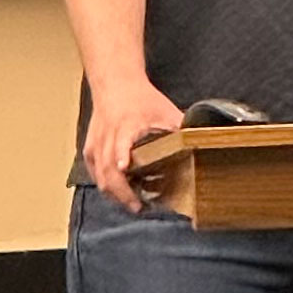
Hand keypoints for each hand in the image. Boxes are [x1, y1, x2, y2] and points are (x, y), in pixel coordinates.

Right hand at [84, 80, 185, 212]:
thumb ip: (181, 129)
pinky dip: (106, 185)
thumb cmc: (141, 98)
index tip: (124, 167)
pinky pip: (95, 173)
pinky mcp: (89, 149)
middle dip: (121, 191)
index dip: (122, 154)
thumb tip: (202, 144)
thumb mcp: (166, 111)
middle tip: (138, 207)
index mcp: (126, 125)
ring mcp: (95, 144)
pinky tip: (120, 194)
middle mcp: (108, 136)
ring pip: (99, 175)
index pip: (120, 141)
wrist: (115, 84)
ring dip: (114, 193)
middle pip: (108, 168)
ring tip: (132, 204)